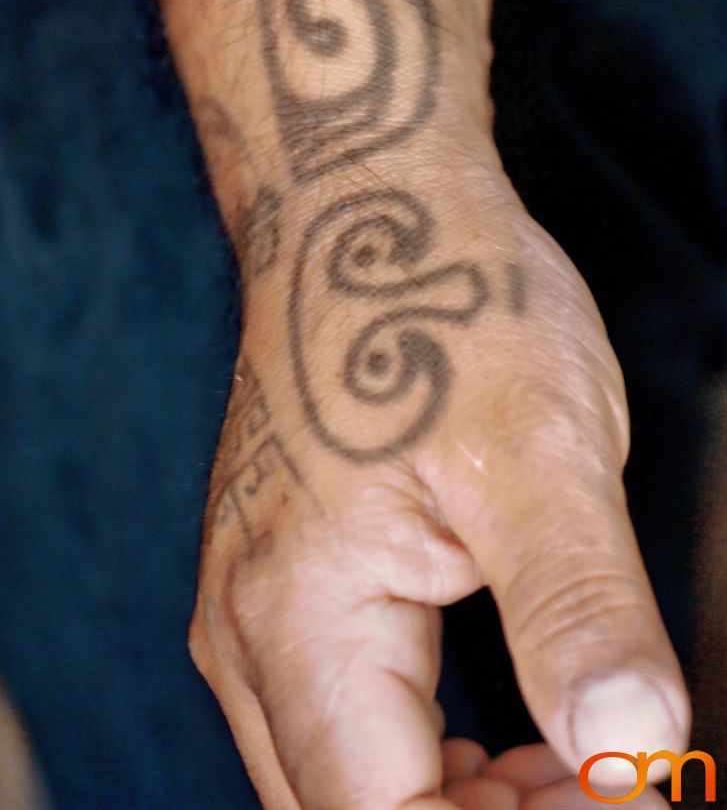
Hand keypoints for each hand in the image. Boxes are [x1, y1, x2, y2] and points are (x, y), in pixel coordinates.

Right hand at [189, 143, 689, 808]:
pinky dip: (426, 758)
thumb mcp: (539, 451)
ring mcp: (253, 606)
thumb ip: (578, 609)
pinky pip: (340, 721)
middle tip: (603, 789)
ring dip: (455, 807)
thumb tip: (633, 751)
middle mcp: (247, 631)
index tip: (619, 796)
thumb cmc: (443, 302)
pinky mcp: (281, 583)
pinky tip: (503, 737)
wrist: (367, 210)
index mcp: (296, 616)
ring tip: (571, 774)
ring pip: (339, 782)